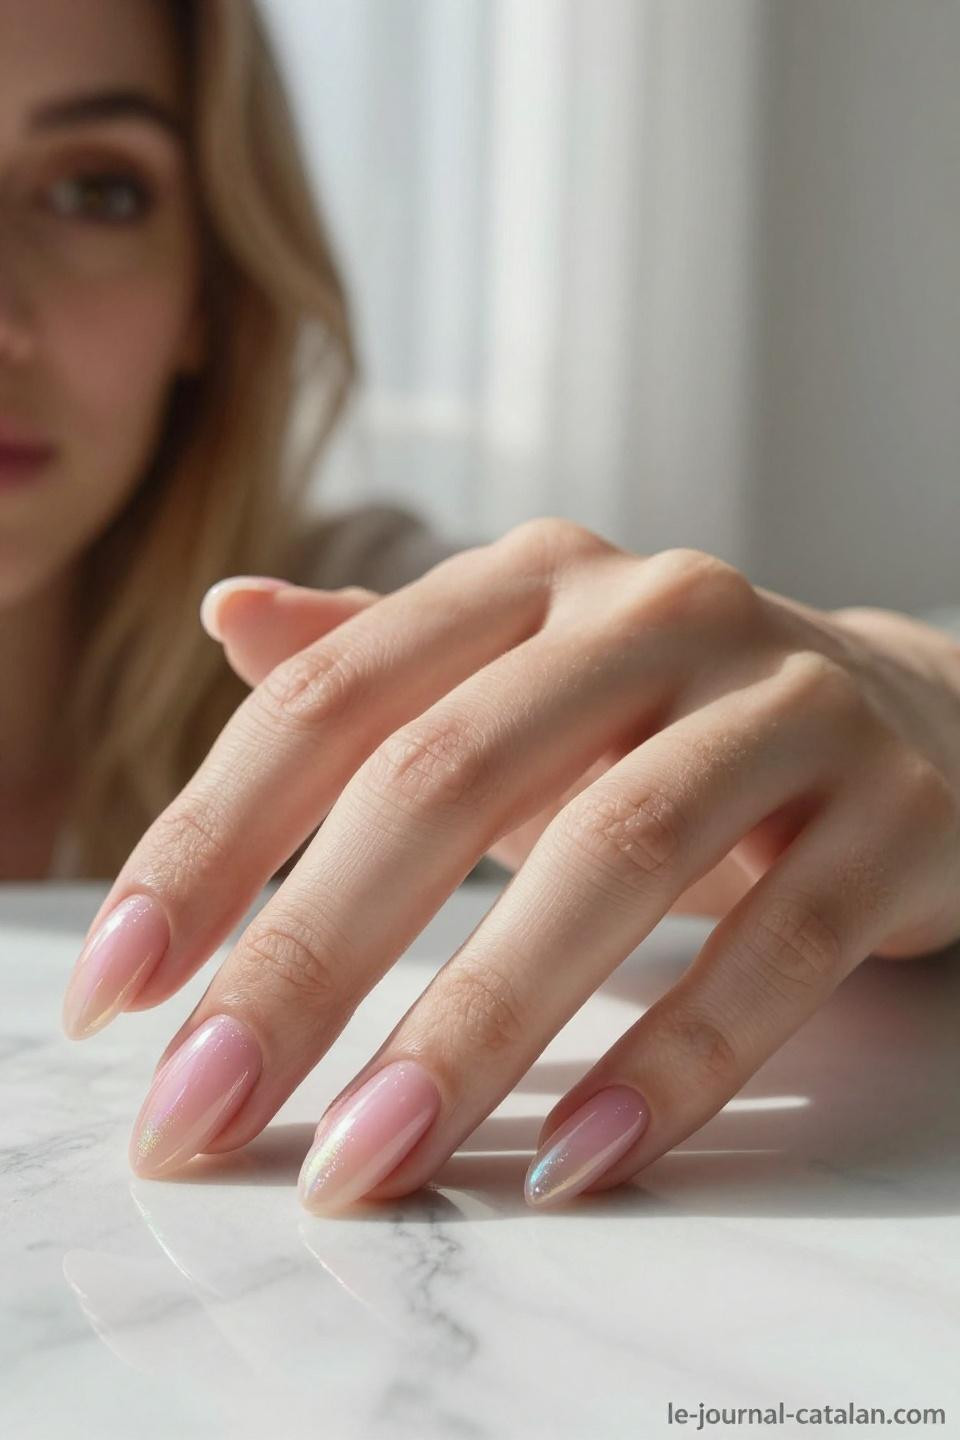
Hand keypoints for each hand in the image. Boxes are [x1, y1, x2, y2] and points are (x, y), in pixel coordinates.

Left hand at [60, 521, 959, 1211]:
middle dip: (305, 957)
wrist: (910, 720)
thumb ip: (378, 658)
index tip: (116, 994)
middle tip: (204, 1111)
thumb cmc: (670, 723)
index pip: (336, 698)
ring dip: (471, 1029)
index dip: (208, 845)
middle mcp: (657, 613)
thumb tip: (229, 614)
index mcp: (536, 583)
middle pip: (446, 776)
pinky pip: (776, 945)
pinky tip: (575, 1163)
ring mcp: (785, 706)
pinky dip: (672, 1064)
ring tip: (367, 1161)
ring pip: (609, 858)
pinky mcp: (892, 813)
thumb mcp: (523, 677)